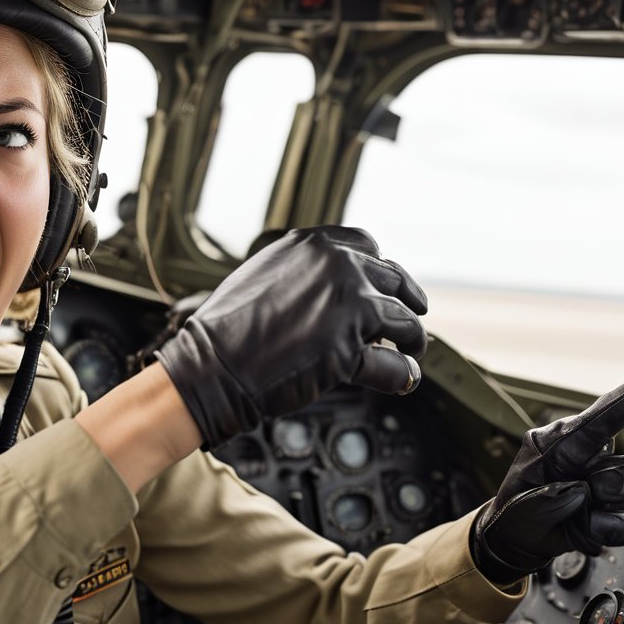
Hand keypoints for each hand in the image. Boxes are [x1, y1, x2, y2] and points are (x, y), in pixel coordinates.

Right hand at [154, 226, 426, 449]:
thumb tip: (329, 289)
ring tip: (411, 350)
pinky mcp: (350, 349)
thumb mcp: (262, 275)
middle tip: (413, 315)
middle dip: (407, 298)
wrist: (210, 366)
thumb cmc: (225, 328)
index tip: (387, 283)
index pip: (366, 245)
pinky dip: (404, 374)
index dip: (380, 267)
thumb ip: (300, 273)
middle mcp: (336, 266)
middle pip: (393, 278)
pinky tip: (405, 379)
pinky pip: (395, 364)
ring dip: (411, 337)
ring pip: (404, 320)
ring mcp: (348, 305)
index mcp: (312, 244)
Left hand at [470, 369, 623, 584]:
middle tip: (576, 498)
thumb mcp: (519, 502)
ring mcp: (611, 483)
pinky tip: (589, 526)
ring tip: (579, 512)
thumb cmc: (518, 510)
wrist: (521, 541)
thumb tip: (582, 491)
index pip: (603, 416)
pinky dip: (612, 529)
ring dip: (610, 507)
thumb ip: (547, 497)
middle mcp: (593, 457)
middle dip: (609, 488)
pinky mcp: (621, 510)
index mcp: (563, 443)